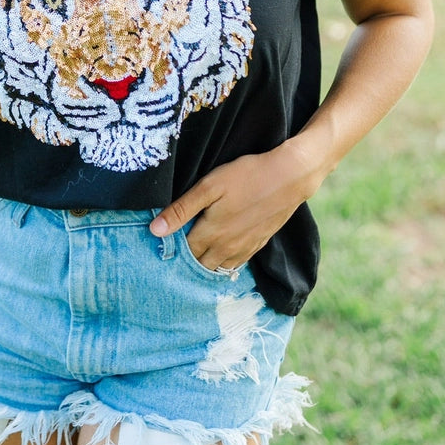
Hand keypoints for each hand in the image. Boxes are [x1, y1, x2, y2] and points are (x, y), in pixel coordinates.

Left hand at [150, 144, 322, 269]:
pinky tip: (219, 254)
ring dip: (205, 264)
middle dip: (186, 260)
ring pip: (218, 267)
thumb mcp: (209, 187)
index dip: (171, 248)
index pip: (183, 252)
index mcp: (211, 234)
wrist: (289, 177)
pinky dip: (224, 263)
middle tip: (175, 250)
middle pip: (199, 264)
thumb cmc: (246, 176)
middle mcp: (226, 248)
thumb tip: (155, 230)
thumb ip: (181, 210)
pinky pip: (236, 264)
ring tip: (195, 254)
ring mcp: (244, 248)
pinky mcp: (258, 244)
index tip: (161, 243)